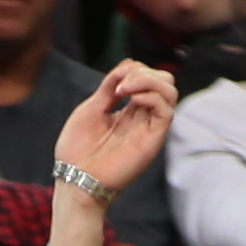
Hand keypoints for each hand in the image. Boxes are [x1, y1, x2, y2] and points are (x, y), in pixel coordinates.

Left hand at [50, 62, 175, 198]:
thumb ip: (109, 87)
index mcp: (129, 111)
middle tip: (120, 85)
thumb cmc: (77, 149)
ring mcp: (149, 129)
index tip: (112, 83)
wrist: (75, 178)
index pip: (148, 77)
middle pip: (165, 81)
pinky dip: (151, 95)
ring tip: (125, 89)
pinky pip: (167, 110)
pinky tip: (131, 99)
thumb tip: (128, 67)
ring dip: (148, 80)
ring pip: (170, 91)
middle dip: (144, 72)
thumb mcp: (91, 108)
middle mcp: (143, 118)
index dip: (133, 69)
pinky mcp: (152, 141)